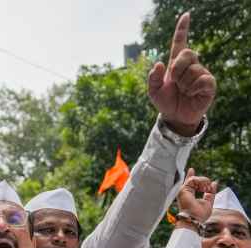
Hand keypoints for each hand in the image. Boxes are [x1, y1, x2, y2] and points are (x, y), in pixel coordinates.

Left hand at [148, 12, 215, 136]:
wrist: (175, 117)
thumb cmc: (165, 102)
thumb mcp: (153, 91)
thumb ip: (152, 78)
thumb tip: (158, 63)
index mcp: (175, 63)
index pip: (179, 43)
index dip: (182, 29)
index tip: (186, 15)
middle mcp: (190, 65)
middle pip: (187, 53)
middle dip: (176, 68)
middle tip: (174, 81)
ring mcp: (201, 73)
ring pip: (192, 70)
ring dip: (183, 84)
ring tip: (183, 91)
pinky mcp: (209, 83)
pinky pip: (202, 80)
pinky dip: (193, 88)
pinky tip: (192, 93)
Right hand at [176, 168, 216, 221]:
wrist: (194, 220)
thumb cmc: (199, 215)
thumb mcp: (209, 202)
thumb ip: (211, 193)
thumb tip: (214, 183)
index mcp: (189, 195)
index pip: (190, 184)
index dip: (191, 176)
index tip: (191, 169)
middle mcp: (184, 193)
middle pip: (190, 180)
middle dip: (203, 181)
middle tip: (209, 189)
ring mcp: (182, 191)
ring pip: (194, 179)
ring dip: (204, 182)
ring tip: (208, 189)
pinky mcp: (182, 190)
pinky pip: (192, 180)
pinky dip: (201, 182)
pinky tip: (205, 188)